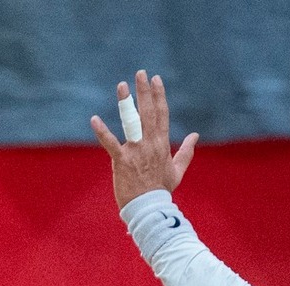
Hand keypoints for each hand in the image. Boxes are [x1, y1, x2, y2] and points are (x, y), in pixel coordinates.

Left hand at [89, 70, 199, 210]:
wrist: (149, 209)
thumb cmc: (161, 191)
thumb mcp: (177, 170)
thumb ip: (186, 151)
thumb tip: (195, 136)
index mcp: (162, 144)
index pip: (162, 114)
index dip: (159, 96)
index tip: (156, 80)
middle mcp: (150, 144)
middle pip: (149, 112)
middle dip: (145, 91)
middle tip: (141, 73)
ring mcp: (136, 151)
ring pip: (132, 122)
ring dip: (127, 103)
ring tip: (122, 85)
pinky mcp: (121, 161)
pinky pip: (110, 143)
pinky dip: (102, 131)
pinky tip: (94, 119)